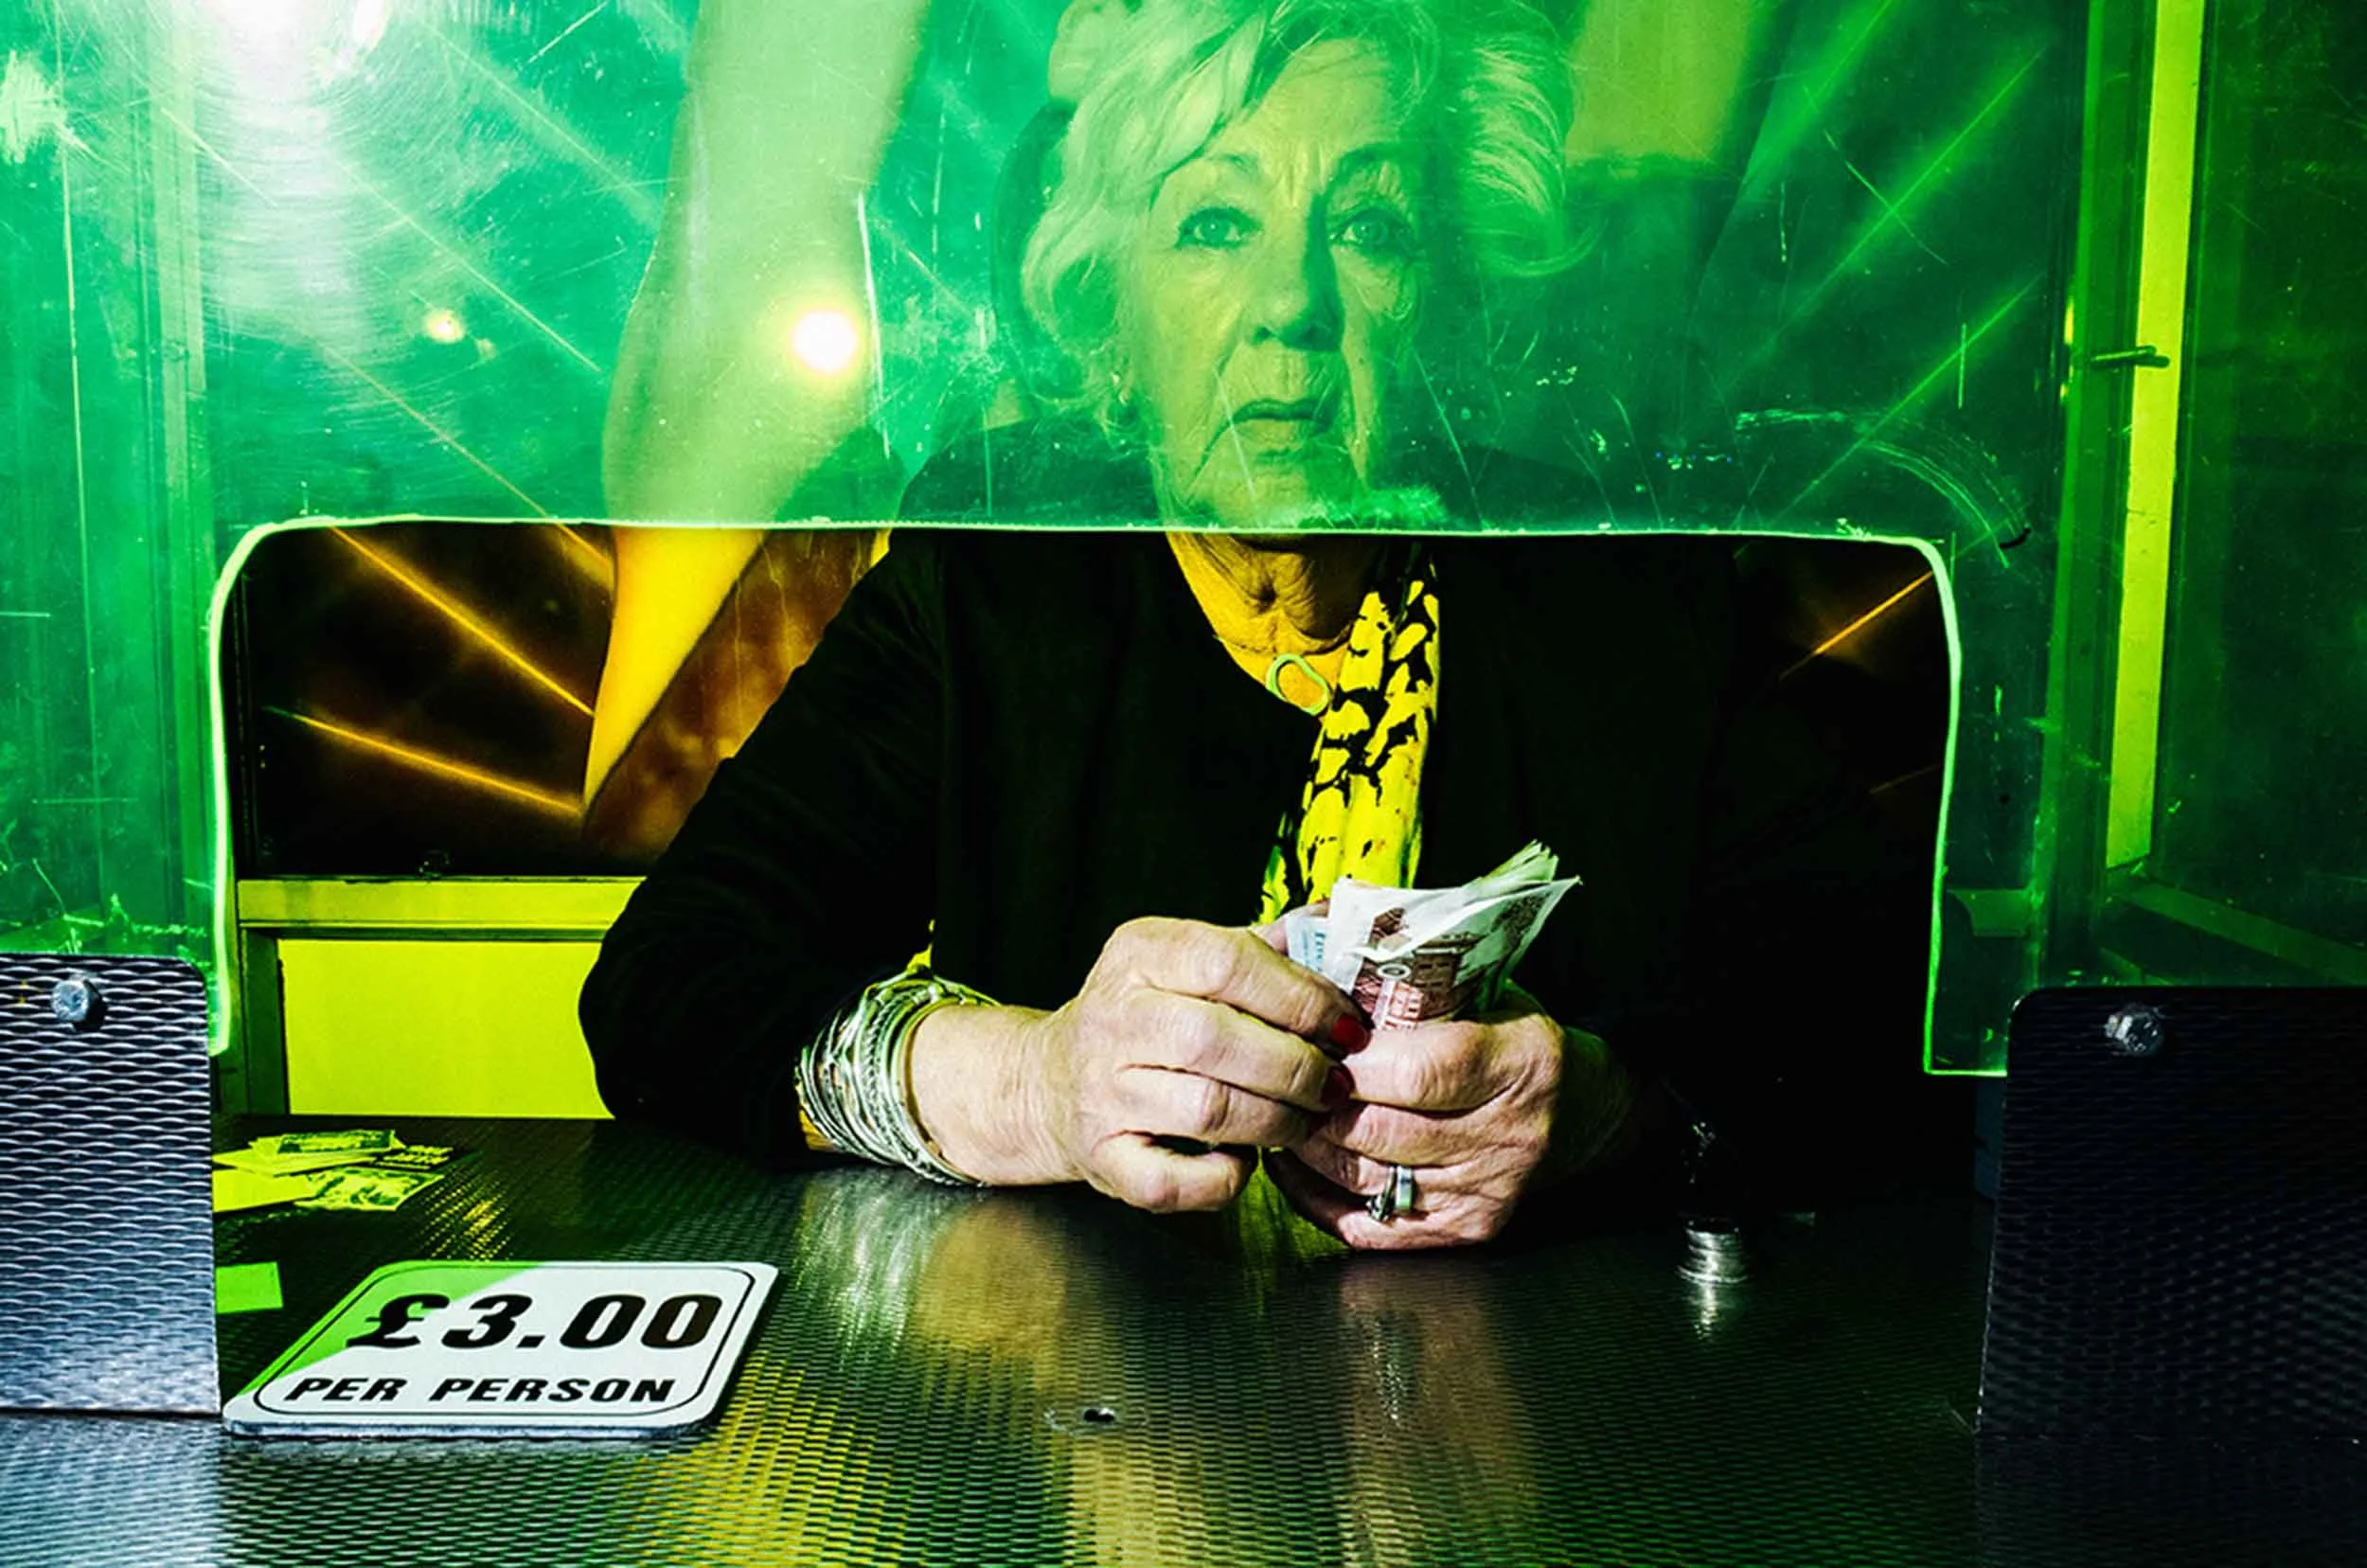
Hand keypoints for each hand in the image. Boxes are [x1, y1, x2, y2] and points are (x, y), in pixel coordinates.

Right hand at [913, 918, 1364, 1211]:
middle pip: (1215, 1039)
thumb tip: (1347, 928)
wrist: (1050, 1082)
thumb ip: (1261, 949)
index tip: (1345, 1024)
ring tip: (1303, 1118)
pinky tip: (1245, 1159)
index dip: (1299, 995)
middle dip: (1295, 1066)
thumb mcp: (1187, 961)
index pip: (1225, 961)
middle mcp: (1111, 1019)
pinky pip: (1176, 1181)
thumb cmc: (1148, 1019)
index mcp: (1139, 954)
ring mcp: (1100, 1093)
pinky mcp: (1102, 1159)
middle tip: (1332, 1082)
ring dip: (1276, 1121)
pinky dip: (1225, 1178)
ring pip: (1205, 1111)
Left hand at [1266, 987, 1635, 1249]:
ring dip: (1306, 1144)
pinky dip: (1316, 1195)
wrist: (1581, 1110)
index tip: (1312, 1039)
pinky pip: (1369, 1225)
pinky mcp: (1466, 1230)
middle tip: (1275, 1073)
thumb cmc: (1512, 1034)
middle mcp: (1510, 1135)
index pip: (1422, 1071)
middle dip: (1314, 1101)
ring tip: (1277, 1107)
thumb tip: (1309, 941)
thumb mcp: (1485, 988)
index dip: (1353, 1061)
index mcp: (1521, 1061)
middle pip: (1382, 1130)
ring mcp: (1489, 1191)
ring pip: (1366, 1177)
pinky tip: (1293, 1162)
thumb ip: (1410, 976)